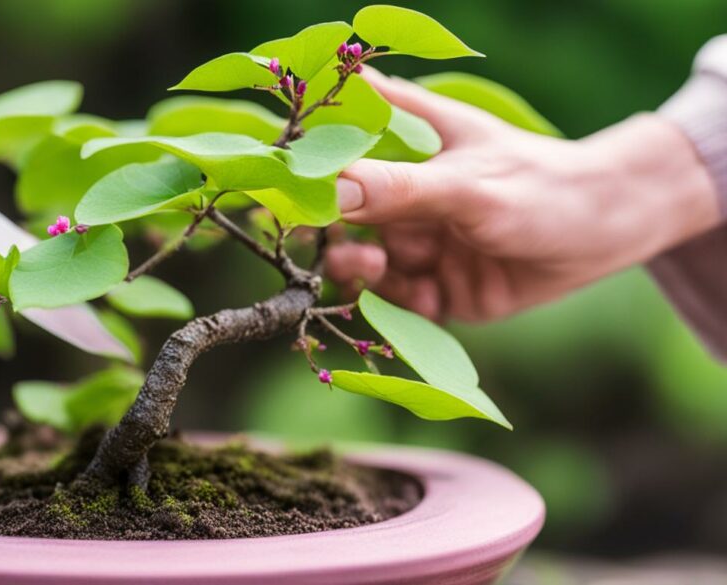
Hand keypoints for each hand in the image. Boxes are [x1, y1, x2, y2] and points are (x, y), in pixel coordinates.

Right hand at [327, 68, 720, 321]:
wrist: (606, 235)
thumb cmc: (542, 188)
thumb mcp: (469, 186)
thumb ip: (401, 191)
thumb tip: (331, 192)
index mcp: (412, 139)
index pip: (345, 131)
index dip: (308, 149)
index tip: (278, 169)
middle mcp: (408, 191)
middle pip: (345, 208)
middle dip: (329, 227)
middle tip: (314, 238)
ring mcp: (421, 238)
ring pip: (367, 258)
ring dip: (360, 267)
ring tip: (369, 267)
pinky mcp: (436, 285)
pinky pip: (399, 300)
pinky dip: (394, 304)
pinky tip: (406, 300)